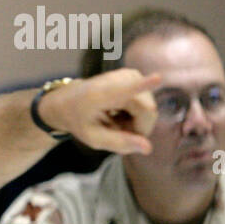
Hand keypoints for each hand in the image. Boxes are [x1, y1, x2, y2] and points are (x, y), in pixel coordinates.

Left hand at [39, 69, 161, 154]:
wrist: (67, 100)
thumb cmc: (78, 119)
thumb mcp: (93, 138)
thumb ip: (119, 143)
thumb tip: (148, 148)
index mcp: (102, 94)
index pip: (127, 89)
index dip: (144, 84)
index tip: (157, 78)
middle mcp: (119, 79)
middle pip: (147, 112)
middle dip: (138, 128)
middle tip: (116, 130)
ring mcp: (129, 75)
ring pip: (149, 109)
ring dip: (135, 121)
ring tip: (114, 120)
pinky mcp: (134, 75)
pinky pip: (147, 102)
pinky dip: (136, 113)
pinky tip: (119, 112)